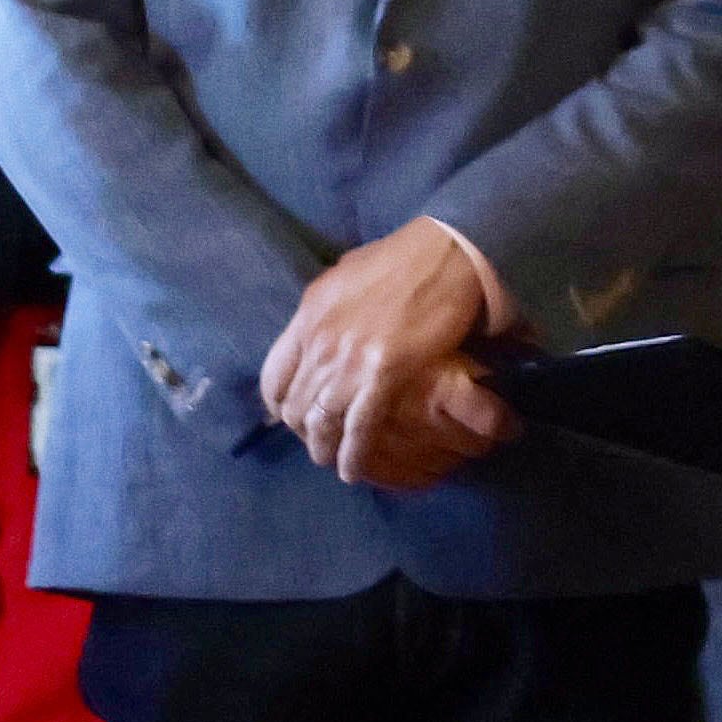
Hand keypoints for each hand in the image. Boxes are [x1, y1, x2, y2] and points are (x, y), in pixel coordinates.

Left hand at [261, 216, 506, 485]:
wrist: (447, 252)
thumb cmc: (404, 258)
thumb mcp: (346, 276)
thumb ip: (327, 309)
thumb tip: (322, 325)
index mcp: (308, 316)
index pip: (274, 377)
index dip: (280, 404)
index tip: (290, 415)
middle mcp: (318, 342)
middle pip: (295, 405)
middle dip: (304, 431)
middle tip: (319, 441)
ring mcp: (347, 361)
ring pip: (322, 422)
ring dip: (325, 449)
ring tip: (333, 462)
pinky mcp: (382, 376)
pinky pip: (358, 428)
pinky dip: (353, 453)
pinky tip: (353, 469)